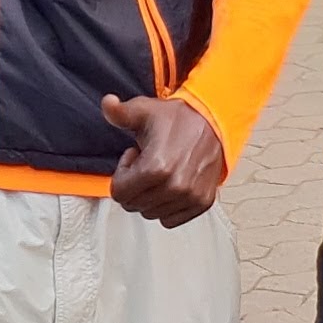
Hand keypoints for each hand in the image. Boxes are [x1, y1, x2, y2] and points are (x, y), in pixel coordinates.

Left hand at [101, 93, 225, 226]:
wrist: (214, 122)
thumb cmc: (177, 118)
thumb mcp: (144, 110)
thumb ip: (120, 112)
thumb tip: (107, 103)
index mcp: (156, 168)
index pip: (119, 193)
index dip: (121, 174)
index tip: (134, 157)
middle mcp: (175, 187)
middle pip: (133, 204)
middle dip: (134, 185)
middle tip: (146, 164)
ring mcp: (190, 197)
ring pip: (150, 213)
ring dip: (150, 195)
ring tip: (160, 171)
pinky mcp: (202, 203)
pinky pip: (170, 220)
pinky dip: (165, 206)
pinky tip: (171, 183)